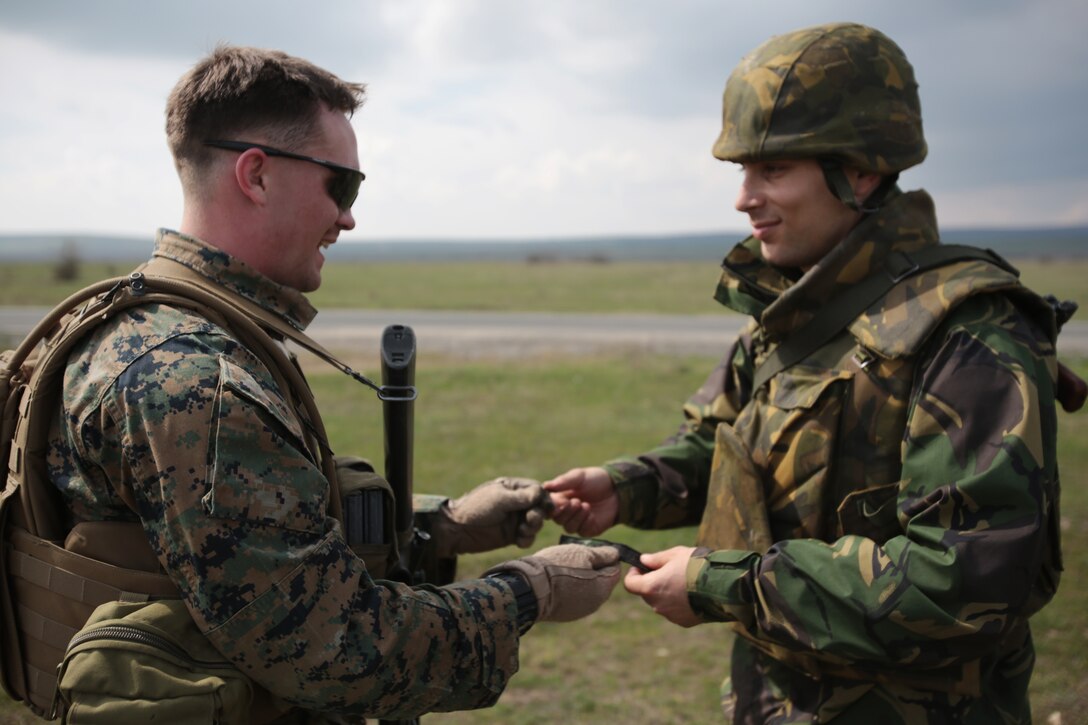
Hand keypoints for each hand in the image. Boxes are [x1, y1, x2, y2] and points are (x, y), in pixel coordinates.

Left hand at [432, 477, 552, 556]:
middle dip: (538, 514)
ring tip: (522, 530)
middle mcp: (516, 503)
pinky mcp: (511, 535)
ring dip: (533, 527)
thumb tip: (542, 493)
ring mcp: (514, 520)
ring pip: (536, 523)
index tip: (543, 506)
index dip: (543, 498)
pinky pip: (528, 538)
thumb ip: (521, 497)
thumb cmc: (477, 508)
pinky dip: (527, 539)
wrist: (458, 530)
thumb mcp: (500, 499)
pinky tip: (518, 540)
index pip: (537, 490)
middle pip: (540, 507)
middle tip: (529, 519)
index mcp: (513, 488)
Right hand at [487, 544, 621, 621]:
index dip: (606, 557)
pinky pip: (574, 597)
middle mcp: (595, 604)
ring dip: (581, 577)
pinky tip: (557, 579)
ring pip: (587, 589)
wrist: (529, 587)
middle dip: (593, 567)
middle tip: (576, 556)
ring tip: (563, 566)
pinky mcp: (565, 614)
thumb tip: (616, 554)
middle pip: (601, 580)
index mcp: (603, 588)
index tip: (591, 549)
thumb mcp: (583, 553)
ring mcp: (580, 611)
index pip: (615, 569)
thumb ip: (603, 554)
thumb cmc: (558, 566)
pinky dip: (570, 588)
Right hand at [543, 467, 617, 536]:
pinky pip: (581, 531)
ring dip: (576, 517)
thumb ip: (563, 481)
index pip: (548, 507)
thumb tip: (545, 486)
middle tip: (576, 501)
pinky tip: (591, 514)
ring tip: (586, 505)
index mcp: (560, 498)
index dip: (552, 506)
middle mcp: (566, 512)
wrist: (617, 489)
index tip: (560, 500)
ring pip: (568, 527)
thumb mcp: (579, 476)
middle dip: (565, 511)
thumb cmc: (595, 480)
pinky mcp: (588, 529)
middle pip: (557, 519)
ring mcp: (577, 522)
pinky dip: (585, 522)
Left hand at [623, 546, 701, 627]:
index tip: (642, 567)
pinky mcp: (684, 622)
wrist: (722, 587)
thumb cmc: (696, 566)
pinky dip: (679, 603)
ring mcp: (671, 615)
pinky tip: (693, 594)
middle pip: (646, 594)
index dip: (634, 574)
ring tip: (684, 581)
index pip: (630, 584)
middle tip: (667, 571)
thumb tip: (643, 560)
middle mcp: (657, 605)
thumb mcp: (675, 554)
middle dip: (652, 582)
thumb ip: (656, 559)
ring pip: (661, 603)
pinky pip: (675, 611)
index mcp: (651, 587)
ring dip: (666, 593)